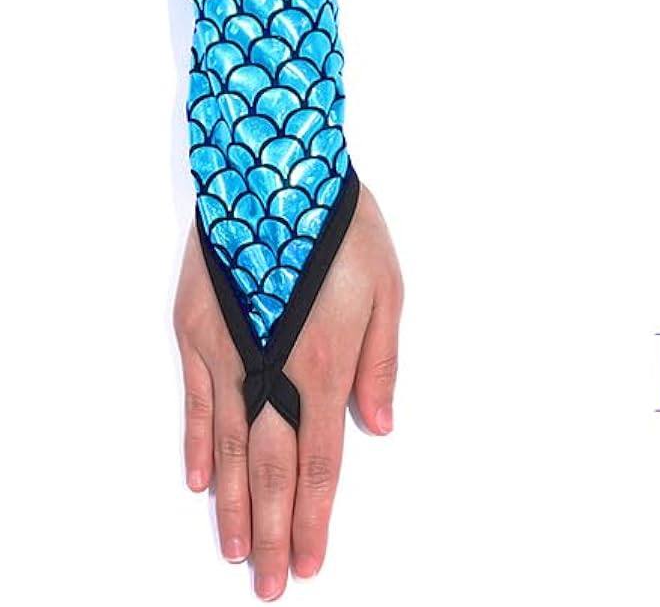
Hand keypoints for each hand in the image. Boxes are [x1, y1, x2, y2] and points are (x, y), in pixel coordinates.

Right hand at [174, 186, 403, 597]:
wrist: (272, 170)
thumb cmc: (338, 225)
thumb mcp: (388, 288)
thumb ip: (380, 364)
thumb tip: (376, 429)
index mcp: (322, 363)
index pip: (316, 460)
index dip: (312, 515)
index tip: (308, 561)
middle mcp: (269, 370)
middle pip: (269, 469)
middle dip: (270, 530)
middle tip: (268, 584)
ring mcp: (225, 354)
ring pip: (228, 448)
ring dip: (233, 503)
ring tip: (236, 548)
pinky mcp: (196, 332)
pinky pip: (196, 403)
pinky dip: (200, 445)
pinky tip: (202, 481)